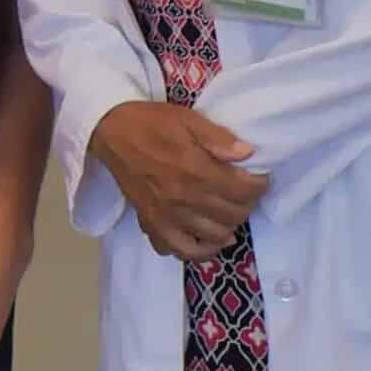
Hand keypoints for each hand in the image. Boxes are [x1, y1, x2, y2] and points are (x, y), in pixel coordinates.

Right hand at [90, 101, 268, 261]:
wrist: (111, 132)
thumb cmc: (152, 122)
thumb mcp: (188, 118)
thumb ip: (218, 138)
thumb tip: (247, 154)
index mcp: (195, 169)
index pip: (242, 190)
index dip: (259, 186)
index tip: (259, 179)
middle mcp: (183, 198)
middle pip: (232, 215)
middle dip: (247, 204)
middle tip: (245, 194)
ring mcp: (167, 216)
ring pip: (214, 236)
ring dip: (230, 226)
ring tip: (230, 212)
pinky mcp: (152, 225)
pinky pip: (182, 251)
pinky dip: (201, 251)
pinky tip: (210, 240)